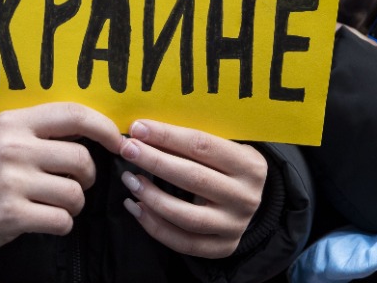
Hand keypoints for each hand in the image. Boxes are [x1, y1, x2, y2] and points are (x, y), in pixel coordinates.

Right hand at [0, 102, 122, 254]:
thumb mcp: (9, 136)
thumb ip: (45, 130)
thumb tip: (101, 131)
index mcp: (15, 122)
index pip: (72, 114)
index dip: (104, 127)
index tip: (118, 141)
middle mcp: (13, 148)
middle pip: (80, 159)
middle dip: (88, 176)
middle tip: (78, 182)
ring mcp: (11, 182)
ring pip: (75, 193)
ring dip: (75, 203)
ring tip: (59, 202)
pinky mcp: (11, 214)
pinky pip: (61, 220)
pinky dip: (63, 223)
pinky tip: (47, 218)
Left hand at [119, 119, 266, 258]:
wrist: (248, 200)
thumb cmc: (226, 166)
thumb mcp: (223, 147)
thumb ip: (190, 141)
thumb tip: (143, 130)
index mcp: (250, 164)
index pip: (202, 145)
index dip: (167, 135)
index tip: (138, 128)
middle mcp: (246, 197)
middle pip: (193, 178)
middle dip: (154, 162)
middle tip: (127, 150)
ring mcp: (235, 226)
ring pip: (186, 216)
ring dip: (151, 197)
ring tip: (129, 180)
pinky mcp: (222, 248)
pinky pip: (183, 243)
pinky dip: (155, 226)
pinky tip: (136, 207)